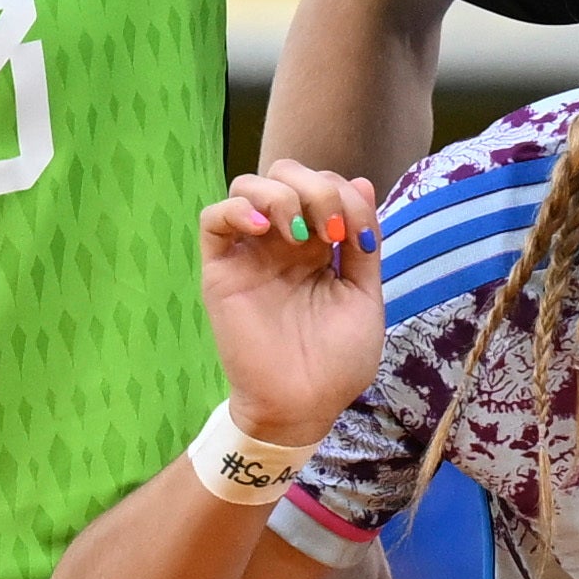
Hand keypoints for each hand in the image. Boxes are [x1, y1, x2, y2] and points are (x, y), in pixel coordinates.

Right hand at [198, 162, 391, 439]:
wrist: (304, 404)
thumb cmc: (337, 360)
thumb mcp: (365, 294)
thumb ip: (365, 241)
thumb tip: (363, 182)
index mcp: (320, 245)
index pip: (323, 186)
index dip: (344, 194)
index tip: (356, 238)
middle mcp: (283, 242)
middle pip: (285, 174)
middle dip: (314, 186)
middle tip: (330, 229)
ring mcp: (251, 253)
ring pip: (248, 186)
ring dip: (279, 193)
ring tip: (299, 230)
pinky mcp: (221, 270)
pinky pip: (213, 219)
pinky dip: (237, 209)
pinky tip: (264, 228)